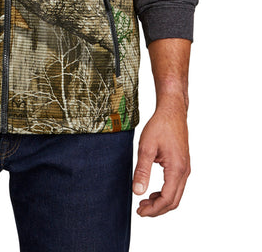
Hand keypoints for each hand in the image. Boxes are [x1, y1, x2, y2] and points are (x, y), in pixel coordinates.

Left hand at [132, 101, 190, 216]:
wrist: (172, 111)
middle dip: (157, 209)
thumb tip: (137, 191)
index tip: (139, 211)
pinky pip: (176, 186)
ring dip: (161, 202)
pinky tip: (153, 191)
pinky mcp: (183, 165)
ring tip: (144, 202)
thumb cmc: (160, 126)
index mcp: (176, 169)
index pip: (167, 199)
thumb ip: (142, 170)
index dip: (153, 209)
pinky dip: (165, 193)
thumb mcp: (146, 147)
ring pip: (176, 195)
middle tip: (140, 210)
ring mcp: (185, 169)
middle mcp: (184, 171)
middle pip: (173, 201)